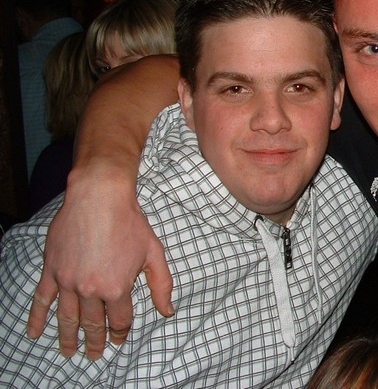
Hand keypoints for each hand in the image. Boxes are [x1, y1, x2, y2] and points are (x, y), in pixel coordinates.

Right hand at [26, 164, 172, 359]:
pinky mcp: (52, 271)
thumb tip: (168, 310)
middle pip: (93, 324)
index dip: (121, 332)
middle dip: (95, 341)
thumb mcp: (154, 252)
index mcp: (117, 288)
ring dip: (69, 337)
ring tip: (70, 352)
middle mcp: (90, 289)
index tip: (119, 339)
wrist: (100, 197)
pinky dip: (37, 319)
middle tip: (94, 354)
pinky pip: (42, 301)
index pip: (120, 320)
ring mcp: (68, 282)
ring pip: (67, 318)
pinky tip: (35, 333)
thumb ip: (161, 284)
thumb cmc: (130, 222)